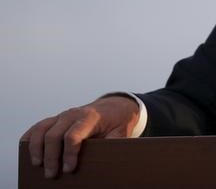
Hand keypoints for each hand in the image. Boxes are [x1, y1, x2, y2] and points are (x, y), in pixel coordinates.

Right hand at [20, 95, 139, 178]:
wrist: (115, 107)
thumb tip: (108, 159)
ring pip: (42, 129)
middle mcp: (73, 114)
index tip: (69, 169)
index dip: (69, 154)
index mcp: (91, 117)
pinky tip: (27, 151)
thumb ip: (114, 144)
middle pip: (54, 135)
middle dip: (51, 157)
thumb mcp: (122, 132)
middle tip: (51, 175)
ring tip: (37, 166)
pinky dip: (30, 138)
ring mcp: (63, 115)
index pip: (73, 135)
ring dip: (36, 148)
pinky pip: (38, 126)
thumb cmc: (117, 122)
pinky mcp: (56, 119)